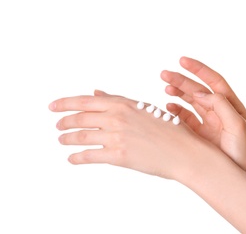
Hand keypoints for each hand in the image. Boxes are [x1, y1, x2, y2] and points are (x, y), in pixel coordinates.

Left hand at [48, 90, 215, 180]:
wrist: (184, 151)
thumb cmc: (170, 130)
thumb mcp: (144, 109)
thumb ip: (117, 102)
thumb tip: (96, 94)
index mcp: (123, 104)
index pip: (85, 101)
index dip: (65, 103)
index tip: (53, 106)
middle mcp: (117, 117)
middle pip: (79, 118)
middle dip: (64, 122)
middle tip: (57, 126)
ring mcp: (116, 136)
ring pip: (81, 136)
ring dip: (67, 139)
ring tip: (62, 141)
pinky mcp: (118, 156)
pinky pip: (89, 156)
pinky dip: (76, 157)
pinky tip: (72, 159)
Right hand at [160, 57, 245, 182]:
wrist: (235, 181)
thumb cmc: (240, 156)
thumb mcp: (237, 127)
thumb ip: (221, 106)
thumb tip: (201, 92)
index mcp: (232, 108)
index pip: (214, 82)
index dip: (199, 69)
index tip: (182, 60)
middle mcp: (220, 112)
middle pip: (199, 90)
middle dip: (182, 80)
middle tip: (164, 74)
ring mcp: (209, 124)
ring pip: (190, 102)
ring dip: (178, 92)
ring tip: (165, 86)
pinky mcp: (199, 135)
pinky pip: (185, 118)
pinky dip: (176, 111)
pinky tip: (168, 107)